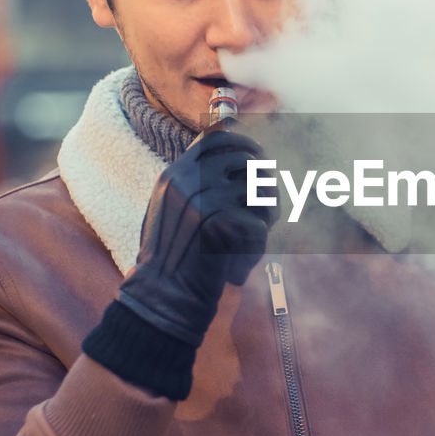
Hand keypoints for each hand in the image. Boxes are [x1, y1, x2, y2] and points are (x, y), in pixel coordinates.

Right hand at [119, 128, 274, 345]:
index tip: (259, 155)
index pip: (215, 138)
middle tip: (268, 202)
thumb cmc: (174, 257)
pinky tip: (244, 256)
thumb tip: (226, 141)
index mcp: (175, 175)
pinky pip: (260, 224)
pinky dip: (260, 242)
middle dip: (265, 180)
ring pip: (261, 190)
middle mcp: (187, 182)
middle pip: (247, 160)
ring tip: (256, 231)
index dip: (244, 142)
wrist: (164, 297)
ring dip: (269, 210)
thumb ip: (195, 180)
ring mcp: (203, 202)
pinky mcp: (219, 227)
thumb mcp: (173, 210)